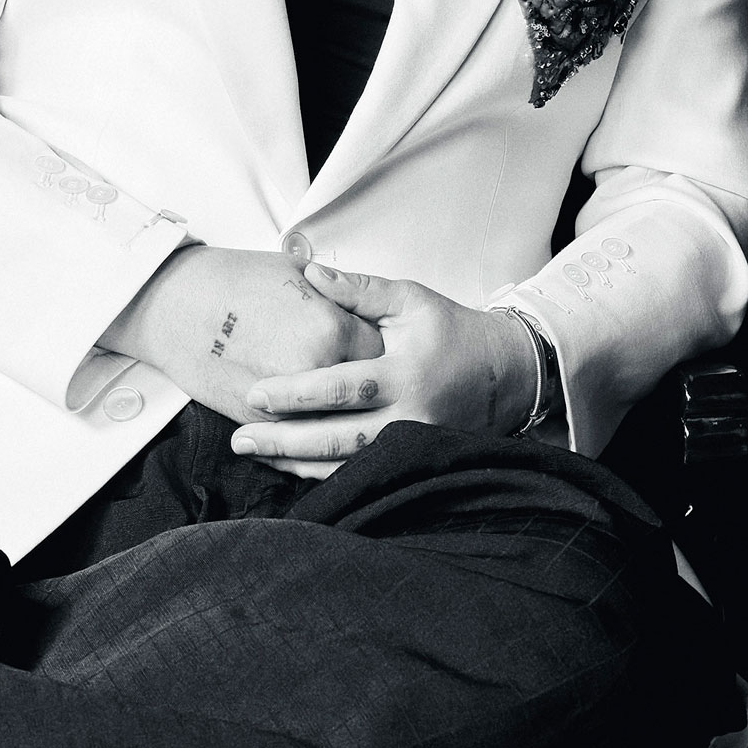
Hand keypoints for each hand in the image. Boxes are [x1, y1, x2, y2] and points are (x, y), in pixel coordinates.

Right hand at [98, 245, 380, 425]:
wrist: (176, 305)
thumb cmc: (233, 281)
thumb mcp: (297, 275)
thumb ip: (340, 297)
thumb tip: (367, 312)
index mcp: (332, 329)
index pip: (381, 350)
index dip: (383, 349)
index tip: (380, 348)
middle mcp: (316, 371)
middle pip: (365, 393)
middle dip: (369, 389)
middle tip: (368, 382)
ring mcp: (288, 403)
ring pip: (337, 424)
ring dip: (346, 420)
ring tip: (352, 412)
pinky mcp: (261, 422)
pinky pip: (300, 441)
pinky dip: (311, 439)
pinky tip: (319, 432)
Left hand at [232, 263, 535, 475]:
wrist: (506, 374)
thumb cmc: (451, 331)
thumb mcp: (410, 300)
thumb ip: (358, 291)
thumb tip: (307, 273)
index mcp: (406, 373)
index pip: (341, 387)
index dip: (295, 393)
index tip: (255, 393)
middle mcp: (410, 417)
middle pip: (338, 438)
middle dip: (285, 440)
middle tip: (241, 438)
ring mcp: (413, 448)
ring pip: (347, 465)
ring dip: (297, 463)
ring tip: (255, 452)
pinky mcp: (413, 464)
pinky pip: (362, 474)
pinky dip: (323, 474)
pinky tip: (289, 466)